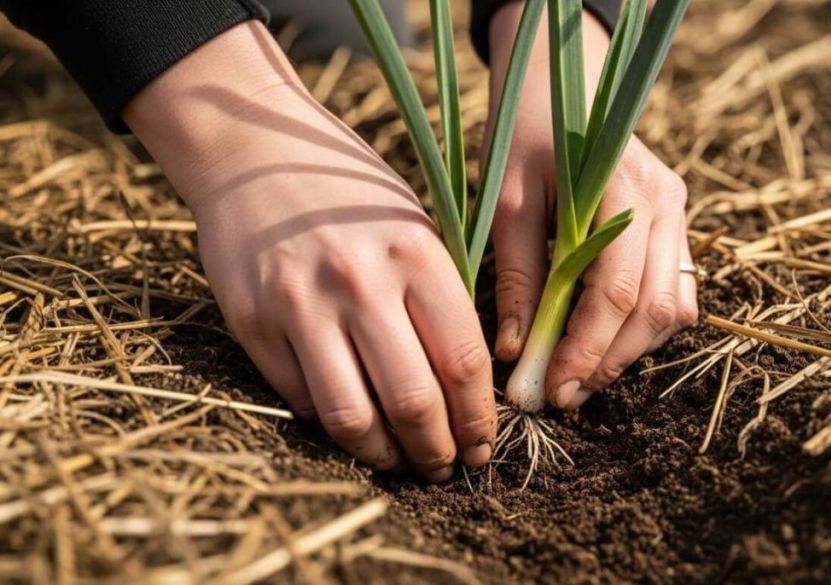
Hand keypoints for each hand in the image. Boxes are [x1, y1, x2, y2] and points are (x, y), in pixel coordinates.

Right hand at [124, 22, 495, 480]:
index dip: (478, 418)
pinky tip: (354, 423)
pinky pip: (302, 399)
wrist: (251, 151)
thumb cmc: (348, 190)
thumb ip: (438, 297)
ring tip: (400, 460)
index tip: (482, 443)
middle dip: (438, 450)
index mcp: (414, 253)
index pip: (462, 361)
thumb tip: (466, 386)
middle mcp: (359, 281)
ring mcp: (300, 304)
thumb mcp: (412, 226)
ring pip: (353, 417)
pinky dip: (333, 424)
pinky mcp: (252, 322)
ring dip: (385, 455)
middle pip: (414, 401)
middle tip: (445, 465)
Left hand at [487, 5, 698, 408]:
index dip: (586, 347)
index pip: (616, 289)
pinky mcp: (676, 224)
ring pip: (673, 309)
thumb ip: (517, 273)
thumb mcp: (508, 197)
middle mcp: (666, 201)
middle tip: (563, 395)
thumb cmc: (526, 133)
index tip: (553, 388)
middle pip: (654, 309)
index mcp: (624, 187)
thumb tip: (516, 350)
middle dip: (608, 361)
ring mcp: (679, 212)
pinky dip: (644, 327)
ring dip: (629, 351)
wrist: (561, 83)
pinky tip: (604, 341)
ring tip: (578, 376)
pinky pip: (676, 292)